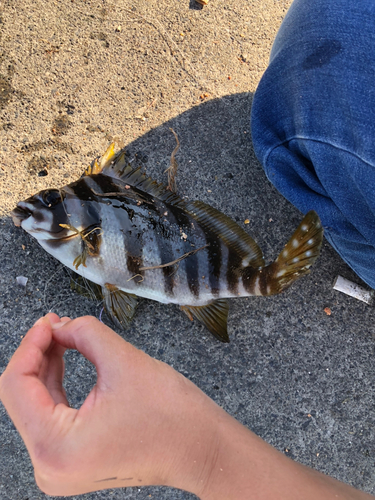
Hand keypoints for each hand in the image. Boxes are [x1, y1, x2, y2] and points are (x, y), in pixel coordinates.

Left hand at [0, 314, 220, 496]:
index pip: (15, 386)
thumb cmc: (173, 417)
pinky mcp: (72, 458)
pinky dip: (56, 383)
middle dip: (38, 352)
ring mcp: (60, 465)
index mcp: (56, 448)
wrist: (201, 449)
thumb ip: (84, 333)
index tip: (47, 321)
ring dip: (46, 365)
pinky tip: (63, 358)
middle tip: (56, 322)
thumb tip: (60, 325)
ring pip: (35, 403)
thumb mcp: (123, 362)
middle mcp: (49, 465)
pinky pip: (50, 415)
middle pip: (22, 395)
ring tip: (62, 335)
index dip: (30, 344)